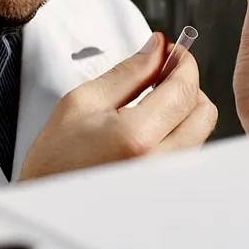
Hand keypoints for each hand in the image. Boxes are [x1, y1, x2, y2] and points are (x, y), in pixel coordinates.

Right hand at [20, 32, 217, 180]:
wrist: (45, 200)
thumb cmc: (55, 158)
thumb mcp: (84, 101)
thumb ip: (128, 71)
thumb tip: (156, 48)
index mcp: (136, 137)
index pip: (183, 89)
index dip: (183, 63)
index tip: (174, 51)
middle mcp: (158, 163)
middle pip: (204, 113)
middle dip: (187, 86)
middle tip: (162, 74)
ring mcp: (164, 179)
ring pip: (200, 133)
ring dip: (183, 109)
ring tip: (151, 102)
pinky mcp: (165, 188)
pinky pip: (188, 152)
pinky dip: (177, 131)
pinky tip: (151, 125)